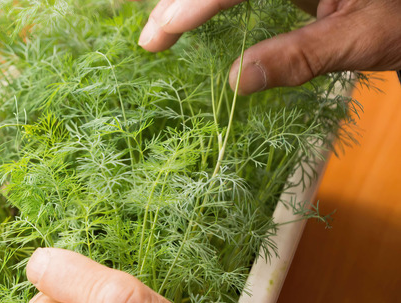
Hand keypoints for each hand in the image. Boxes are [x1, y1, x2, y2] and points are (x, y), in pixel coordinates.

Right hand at [137, 0, 400, 93]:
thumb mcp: (363, 37)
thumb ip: (302, 56)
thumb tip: (238, 82)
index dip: (196, 3)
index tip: (165, 32)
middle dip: (180, 0)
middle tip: (151, 40)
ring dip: (188, 0)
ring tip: (162, 31)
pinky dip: (211, 2)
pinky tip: (191, 17)